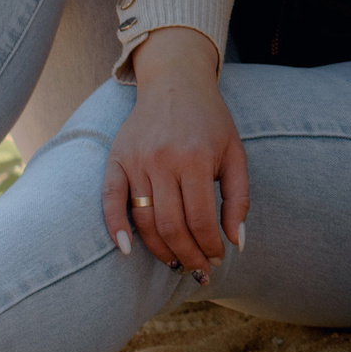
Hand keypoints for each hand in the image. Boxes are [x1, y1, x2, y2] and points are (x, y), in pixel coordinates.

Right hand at [101, 27, 248, 278]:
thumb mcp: (235, 153)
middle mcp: (164, 160)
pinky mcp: (115, 159)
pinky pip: (110, 201)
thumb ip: (239, 199)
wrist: (176, 81)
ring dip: (159, 249)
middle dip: (187, 255)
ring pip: (145, 219)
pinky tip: (128, 250)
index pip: (201, 219)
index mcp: (197, 158)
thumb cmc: (211, 121)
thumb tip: (237, 243)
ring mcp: (136, 160)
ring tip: (176, 262)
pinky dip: (116, 228)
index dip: (210, 245)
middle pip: (172, 225)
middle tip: (197, 270)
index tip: (217, 258)